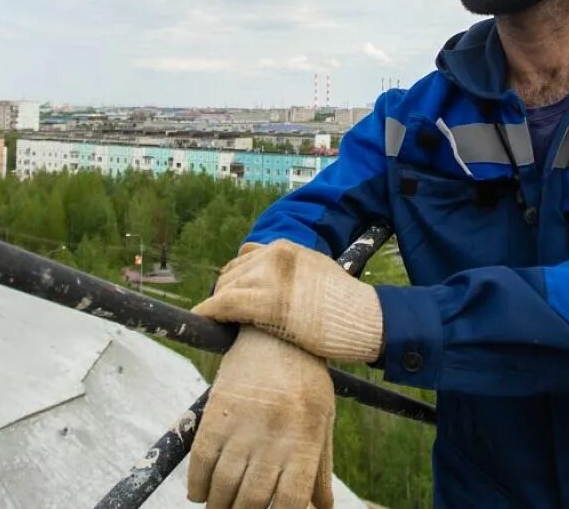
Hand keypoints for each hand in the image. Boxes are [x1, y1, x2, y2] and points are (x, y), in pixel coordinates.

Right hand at [187, 327, 334, 508]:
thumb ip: (320, 467)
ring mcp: (244, 424)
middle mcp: (274, 436)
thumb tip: (323, 508)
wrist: (276, 330)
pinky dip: (197, 483)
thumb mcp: (322, 419)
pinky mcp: (218, 411)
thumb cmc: (306, 379)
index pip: (290, 500)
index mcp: (304, 440)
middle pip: (252, 498)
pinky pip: (201, 458)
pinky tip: (199, 493)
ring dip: (217, 506)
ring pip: (224, 484)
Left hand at [195, 239, 383, 363]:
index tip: (229, 292)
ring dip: (216, 304)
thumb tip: (273, 280)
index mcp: (286, 248)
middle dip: (224, 292)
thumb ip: (292, 270)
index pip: (246, 256)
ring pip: (226, 287)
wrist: (365, 318)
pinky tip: (202, 320)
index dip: (235, 278)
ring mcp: (271, 277)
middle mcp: (275, 256)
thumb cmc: (345, 303)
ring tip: (210, 319)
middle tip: (220, 312)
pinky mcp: (268, 302)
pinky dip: (210, 311)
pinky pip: (226, 304)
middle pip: (232, 272)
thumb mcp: (317, 270)